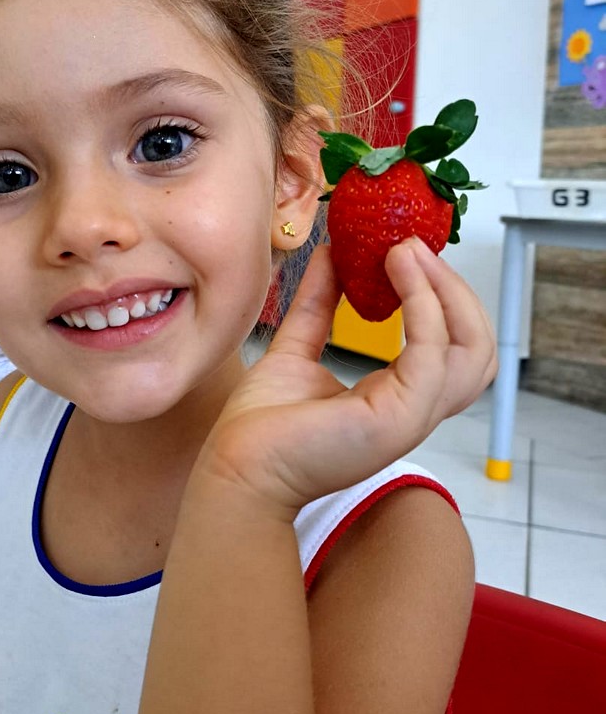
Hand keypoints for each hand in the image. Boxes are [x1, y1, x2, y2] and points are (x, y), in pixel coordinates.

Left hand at [199, 239, 496, 515]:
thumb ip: (319, 304)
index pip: (451, 346)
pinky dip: (422, 305)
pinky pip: (432, 352)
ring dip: (446, 290)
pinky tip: (395, 272)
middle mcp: (415, 409)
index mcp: (396, 396)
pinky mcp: (398, 418)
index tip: (406, 251)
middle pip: (477, 346)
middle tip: (413, 245)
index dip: (441, 296)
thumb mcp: (297, 347)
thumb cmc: (260, 427)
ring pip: (472, 349)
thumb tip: (332, 254)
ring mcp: (412, 416)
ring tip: (406, 251)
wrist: (237, 468)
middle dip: (454, 289)